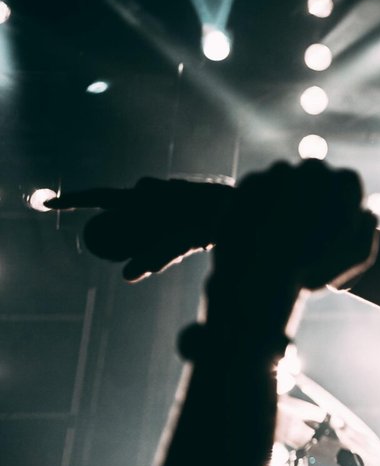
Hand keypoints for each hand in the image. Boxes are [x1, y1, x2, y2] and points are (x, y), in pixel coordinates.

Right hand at [46, 177, 235, 280]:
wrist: (245, 204)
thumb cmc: (214, 221)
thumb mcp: (184, 242)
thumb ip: (156, 258)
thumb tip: (127, 276)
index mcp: (142, 195)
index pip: (98, 197)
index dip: (72, 201)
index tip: (49, 204)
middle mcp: (149, 189)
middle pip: (123, 215)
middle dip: (130, 235)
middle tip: (160, 246)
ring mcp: (162, 190)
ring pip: (144, 219)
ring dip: (153, 235)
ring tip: (184, 239)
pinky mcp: (176, 195)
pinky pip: (160, 216)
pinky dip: (167, 231)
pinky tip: (192, 234)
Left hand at [215, 161, 377, 291]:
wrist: (257, 273)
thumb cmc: (313, 267)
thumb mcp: (357, 256)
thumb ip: (368, 229)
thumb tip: (368, 212)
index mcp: (344, 182)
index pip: (349, 183)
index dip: (343, 203)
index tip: (334, 224)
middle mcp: (313, 168)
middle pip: (317, 176)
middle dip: (314, 195)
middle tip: (306, 227)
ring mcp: (278, 172)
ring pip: (286, 179)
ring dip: (286, 197)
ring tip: (280, 231)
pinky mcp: (250, 181)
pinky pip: (259, 187)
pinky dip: (260, 203)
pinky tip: (260, 228)